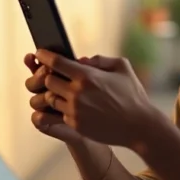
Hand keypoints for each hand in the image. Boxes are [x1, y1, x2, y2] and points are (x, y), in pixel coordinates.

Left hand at [34, 50, 161, 149]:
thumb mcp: (122, 67)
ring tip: (65, 91)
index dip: (44, 56)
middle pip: (47, 80)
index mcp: (87, 76)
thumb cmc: (133, 94)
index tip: (40, 53)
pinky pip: (59, 113)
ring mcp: (74, 111)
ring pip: (50, 99)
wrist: (139, 126)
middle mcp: (77, 93)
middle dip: (50, 75)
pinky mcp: (75, 125)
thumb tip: (81, 60)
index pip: (55, 62)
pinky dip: (64, 108)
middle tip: (55, 74)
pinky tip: (74, 105)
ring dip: (55, 93)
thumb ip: (99, 59)